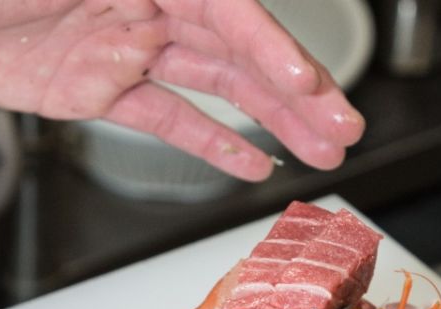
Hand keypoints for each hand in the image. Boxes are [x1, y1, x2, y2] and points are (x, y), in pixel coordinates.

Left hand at [0, 0, 364, 179]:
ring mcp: (122, 46)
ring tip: (319, 148)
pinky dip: (209, 140)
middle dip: (295, 90)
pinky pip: (166, 117)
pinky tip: (249, 160)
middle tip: (344, 126)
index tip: (306, 83)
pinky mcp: (96, 87)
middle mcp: (142, 0)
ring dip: (271, 119)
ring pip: (215, 87)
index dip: (270, 45)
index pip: (224, 7)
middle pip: (236, 50)